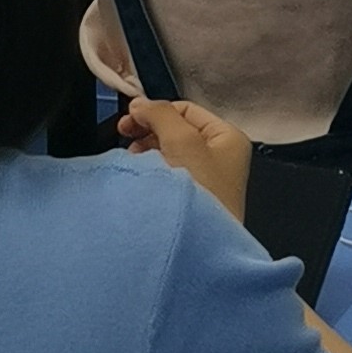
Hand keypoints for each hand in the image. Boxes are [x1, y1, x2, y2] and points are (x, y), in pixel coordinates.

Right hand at [115, 95, 253, 221]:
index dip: (156, 111)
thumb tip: (140, 104)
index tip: (130, 118)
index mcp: (228, 138)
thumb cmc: (202, 194)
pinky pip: (168, 179)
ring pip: (170, 155)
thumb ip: (160, 114)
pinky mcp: (193, 204)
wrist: (201, 248)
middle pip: (177, 132)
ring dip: (147, 154)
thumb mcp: (182, 141)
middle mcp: (221, 158)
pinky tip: (140, 180)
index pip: (186, 111)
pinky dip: (152, 175)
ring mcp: (207, 183)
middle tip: (124, 136)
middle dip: (149, 133)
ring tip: (132, 162)